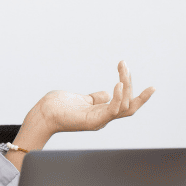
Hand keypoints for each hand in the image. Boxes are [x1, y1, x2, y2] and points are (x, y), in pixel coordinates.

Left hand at [37, 60, 154, 134]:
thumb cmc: (56, 107)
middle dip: (130, 84)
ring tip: (123, 69)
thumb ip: (94, 98)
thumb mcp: (80, 99)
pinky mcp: (93, 121)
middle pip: (129, 104)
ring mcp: (100, 120)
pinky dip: (119, 98)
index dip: (135, 93)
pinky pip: (113, 110)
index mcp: (101, 113)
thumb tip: (106, 94)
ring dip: (127, 85)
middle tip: (124, 65)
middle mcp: (103, 118)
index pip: (125, 104)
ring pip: (125, 106)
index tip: (143, 80)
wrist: (42, 115)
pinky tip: (119, 83)